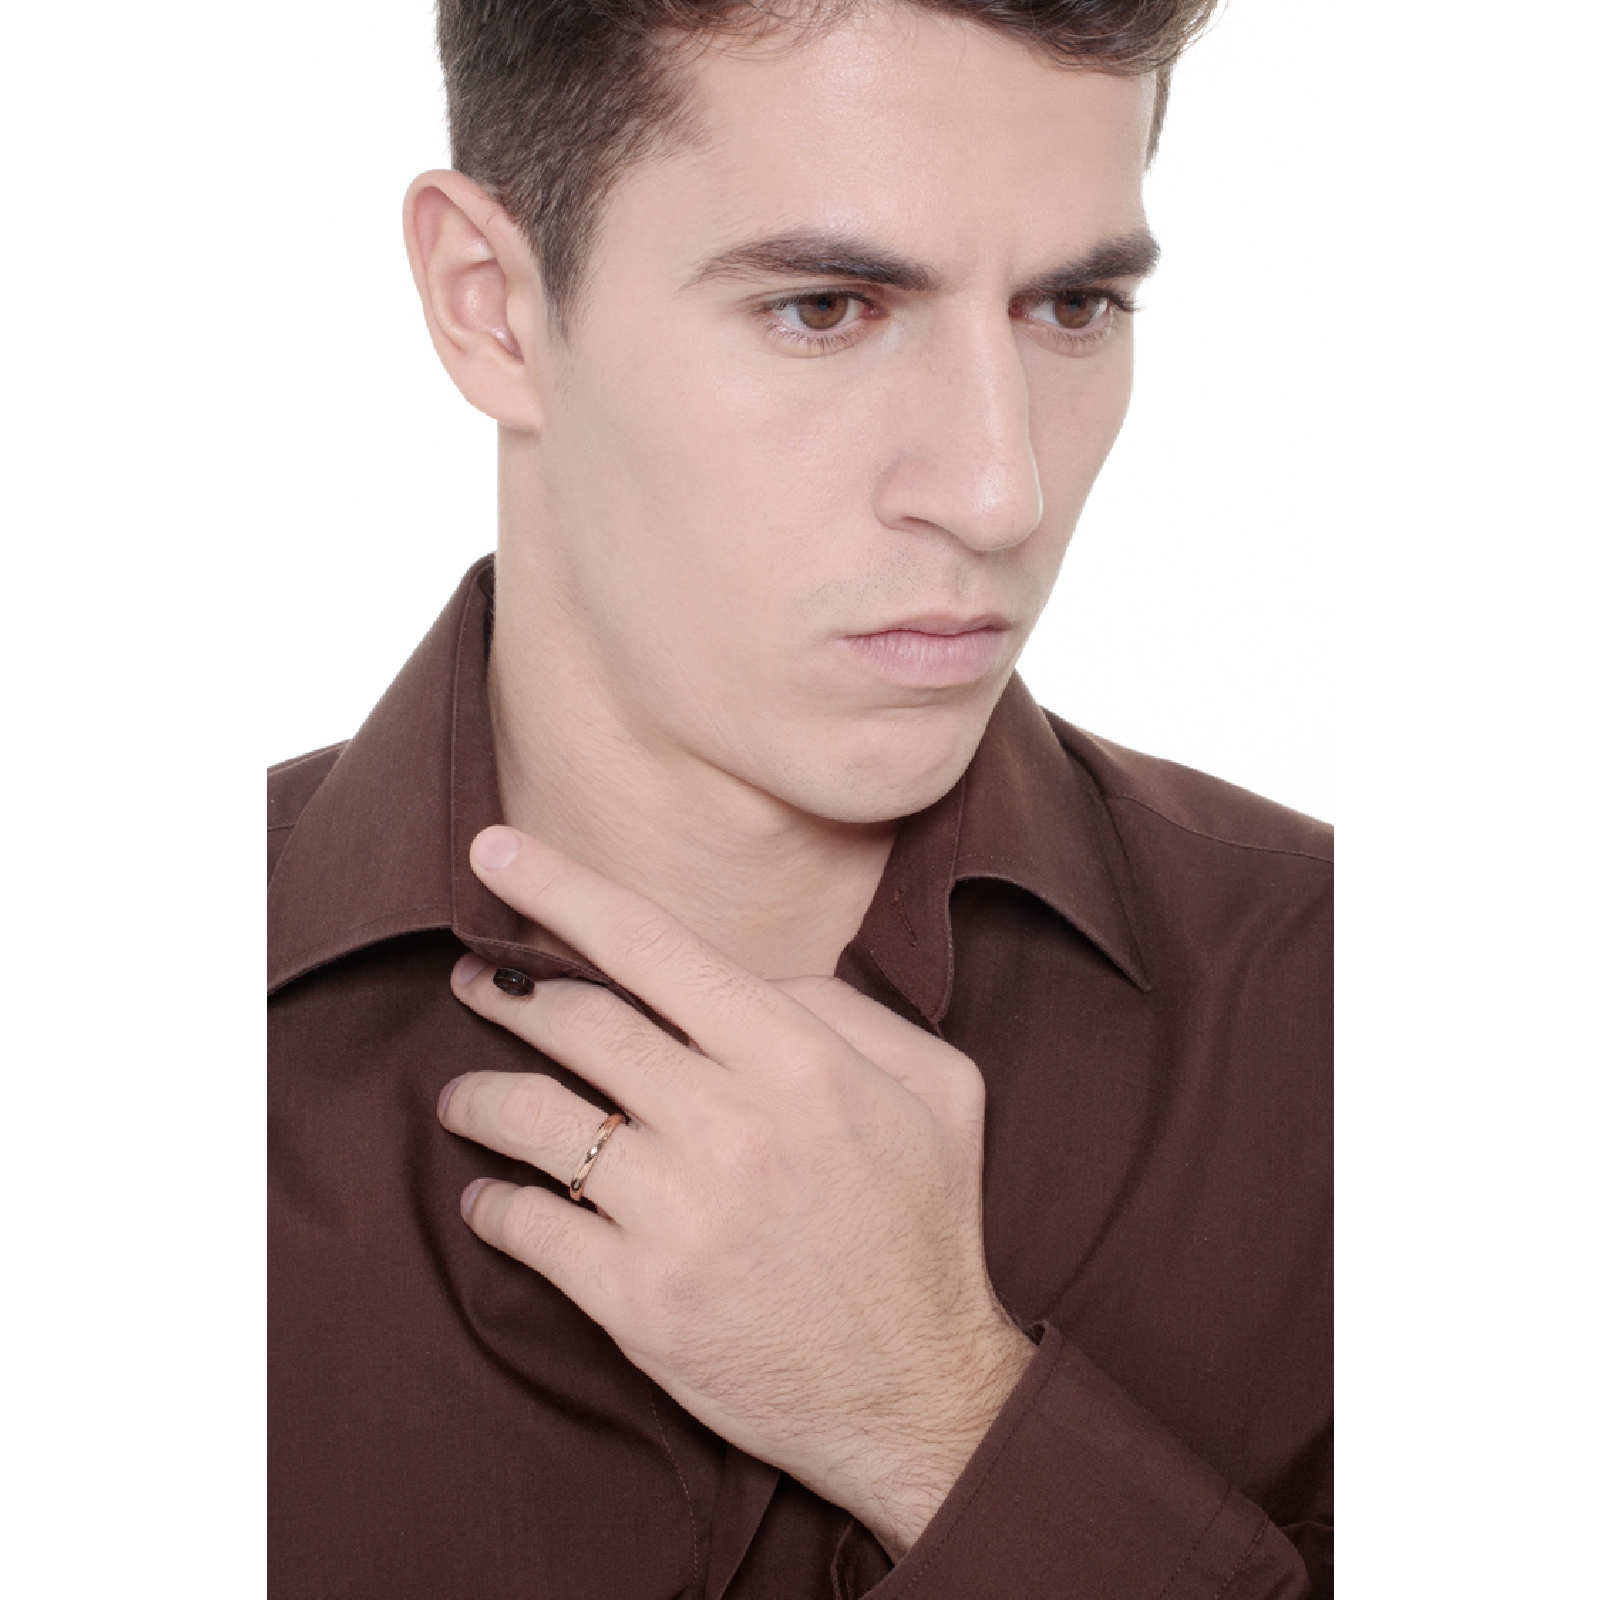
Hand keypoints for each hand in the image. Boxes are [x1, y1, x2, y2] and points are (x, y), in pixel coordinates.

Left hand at [438, 825, 1035, 1558]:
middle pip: (577, 1022)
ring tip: (465, 1094)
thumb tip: (748, 978)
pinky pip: (529, 1226)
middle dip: (506, 988)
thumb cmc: (925, 1229)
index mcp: (799, 1062)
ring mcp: (677, 1217)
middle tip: (475, 979)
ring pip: (534, 1118)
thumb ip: (847, 1010)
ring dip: (480, 1095)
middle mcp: (730, 1127)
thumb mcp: (939, 1090)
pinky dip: (493, 1201)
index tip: (495, 850)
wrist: (919, 1395)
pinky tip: (490, 1194)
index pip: (652, 947)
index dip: (561, 889)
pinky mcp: (639, 1303)